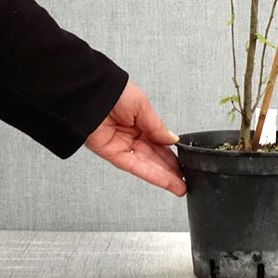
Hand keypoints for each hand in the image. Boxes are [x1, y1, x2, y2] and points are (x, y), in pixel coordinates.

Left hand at [83, 80, 185, 196]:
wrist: (91, 94)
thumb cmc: (114, 92)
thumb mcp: (143, 106)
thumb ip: (157, 126)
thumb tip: (172, 139)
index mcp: (140, 120)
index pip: (159, 142)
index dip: (172, 154)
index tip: (185, 163)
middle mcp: (132, 135)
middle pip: (155, 156)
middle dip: (171, 169)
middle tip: (186, 180)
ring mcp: (123, 145)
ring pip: (147, 165)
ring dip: (164, 177)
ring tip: (180, 186)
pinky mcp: (113, 154)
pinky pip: (135, 167)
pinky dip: (151, 175)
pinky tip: (165, 180)